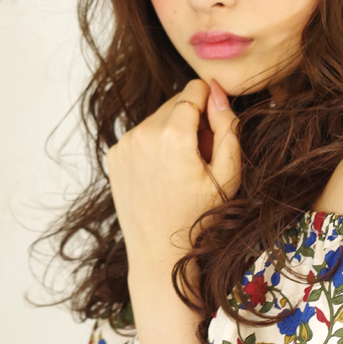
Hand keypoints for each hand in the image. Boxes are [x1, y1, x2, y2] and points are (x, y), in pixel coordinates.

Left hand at [105, 78, 240, 282]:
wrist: (159, 253)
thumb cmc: (201, 217)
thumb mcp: (228, 174)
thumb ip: (228, 128)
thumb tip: (217, 93)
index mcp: (172, 135)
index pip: (194, 90)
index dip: (210, 105)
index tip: (215, 130)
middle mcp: (142, 133)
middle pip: (176, 102)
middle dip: (192, 120)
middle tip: (199, 157)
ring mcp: (124, 144)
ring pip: (158, 118)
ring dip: (173, 131)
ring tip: (180, 168)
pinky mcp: (114, 155)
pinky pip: (142, 134)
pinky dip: (154, 145)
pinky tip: (162, 173)